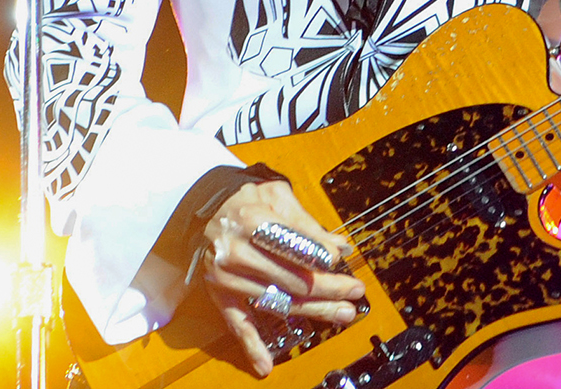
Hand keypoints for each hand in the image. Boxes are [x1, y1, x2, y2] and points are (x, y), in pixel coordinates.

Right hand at [195, 178, 364, 376]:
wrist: (206, 210)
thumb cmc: (247, 200)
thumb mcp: (275, 196)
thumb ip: (306, 222)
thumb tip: (339, 246)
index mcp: (251, 220)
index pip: (291, 244)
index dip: (318, 255)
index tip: (340, 261)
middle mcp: (236, 251)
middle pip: (290, 278)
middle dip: (328, 287)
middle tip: (354, 292)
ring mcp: (227, 277)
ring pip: (277, 301)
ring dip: (313, 311)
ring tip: (342, 314)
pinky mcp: (221, 295)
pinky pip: (237, 323)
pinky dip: (251, 346)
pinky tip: (265, 365)